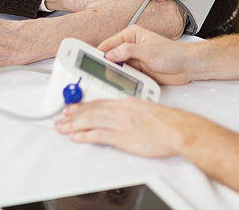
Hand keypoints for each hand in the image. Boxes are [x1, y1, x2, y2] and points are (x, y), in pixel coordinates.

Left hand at [54, 97, 196, 157]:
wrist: (177, 129)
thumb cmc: (168, 122)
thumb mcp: (147, 109)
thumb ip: (133, 111)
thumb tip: (125, 116)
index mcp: (128, 102)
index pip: (100, 101)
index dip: (84, 105)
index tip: (73, 107)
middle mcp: (121, 110)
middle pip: (91, 110)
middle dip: (73, 114)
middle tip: (60, 117)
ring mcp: (120, 123)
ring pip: (90, 120)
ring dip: (73, 124)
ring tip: (62, 127)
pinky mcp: (122, 136)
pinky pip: (98, 135)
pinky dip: (84, 135)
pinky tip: (75, 137)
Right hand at [97, 25, 192, 84]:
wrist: (186, 67)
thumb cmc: (173, 54)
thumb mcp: (148, 51)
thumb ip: (128, 51)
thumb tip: (110, 54)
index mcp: (131, 34)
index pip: (109, 43)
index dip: (98, 52)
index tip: (88, 60)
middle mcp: (130, 46)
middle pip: (109, 55)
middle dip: (102, 64)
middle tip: (93, 73)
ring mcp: (133, 59)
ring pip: (114, 66)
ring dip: (110, 73)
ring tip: (102, 79)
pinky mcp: (136, 70)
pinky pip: (122, 75)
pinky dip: (118, 79)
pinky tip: (114, 83)